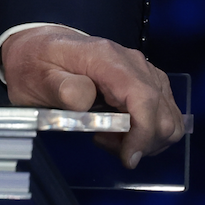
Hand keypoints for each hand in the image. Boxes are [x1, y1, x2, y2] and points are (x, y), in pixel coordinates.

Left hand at [0, 25, 184, 168]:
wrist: (37, 46)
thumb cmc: (36, 64)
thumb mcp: (37, 78)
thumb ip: (62, 89)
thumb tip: (86, 100)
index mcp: (107, 58)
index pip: (144, 97)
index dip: (143, 133)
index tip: (127, 157)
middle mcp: (132, 61)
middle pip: (163, 112)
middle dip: (142, 141)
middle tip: (105, 143)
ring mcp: (142, 71)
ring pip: (169, 117)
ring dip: (146, 138)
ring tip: (110, 138)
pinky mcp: (145, 81)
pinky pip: (163, 112)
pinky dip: (148, 131)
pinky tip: (120, 131)